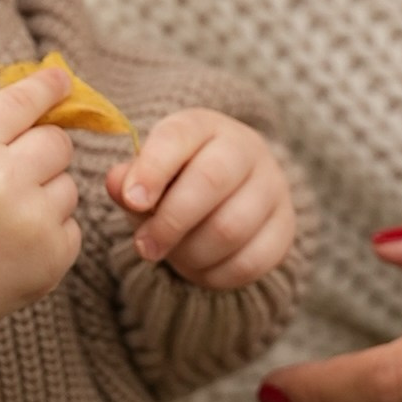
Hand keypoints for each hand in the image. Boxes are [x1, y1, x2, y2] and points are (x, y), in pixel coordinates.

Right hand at [0, 65, 81, 331]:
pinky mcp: (51, 258)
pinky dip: (47, 232)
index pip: (22, 103)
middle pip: (58, 143)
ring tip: (2, 218)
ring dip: (44, 195)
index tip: (61, 81)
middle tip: (11, 173)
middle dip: (41, 152)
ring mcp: (31, 224)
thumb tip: (49, 91)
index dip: (47, 87)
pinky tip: (11, 244)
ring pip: (68, 185)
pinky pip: (71, 225)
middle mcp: (3, 183)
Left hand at [108, 110, 297, 290]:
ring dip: (190, 253)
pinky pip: (250, 261)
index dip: (153, 169)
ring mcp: (272, 187)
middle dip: (170, 222)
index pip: (179, 137)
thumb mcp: (148, 174)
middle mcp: (246, 148)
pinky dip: (216, 275)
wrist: (233, 193)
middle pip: (210, 182)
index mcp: (204, 126)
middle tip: (144, 247)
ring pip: (231, 228)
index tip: (131, 200)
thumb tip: (117, 184)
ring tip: (172, 256)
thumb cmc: (178, 182)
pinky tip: (199, 269)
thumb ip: (129, 179)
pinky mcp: (285, 227)